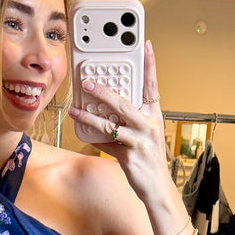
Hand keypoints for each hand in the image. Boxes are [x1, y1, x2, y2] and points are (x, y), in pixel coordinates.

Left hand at [68, 39, 168, 205]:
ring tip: (76, 108)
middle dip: (104, 91)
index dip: (149, 65)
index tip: (146, 45)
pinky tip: (82, 130)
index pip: (152, 86)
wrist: (157, 188)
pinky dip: (93, 137)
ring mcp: (141, 141)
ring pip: (112, 123)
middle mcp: (149, 126)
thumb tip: (105, 109)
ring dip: (91, 115)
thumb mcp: (143, 135)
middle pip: (125, 103)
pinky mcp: (131, 157)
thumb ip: (127, 121)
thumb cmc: (148, 160)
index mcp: (154, 116)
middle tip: (88, 82)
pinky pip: (107, 143)